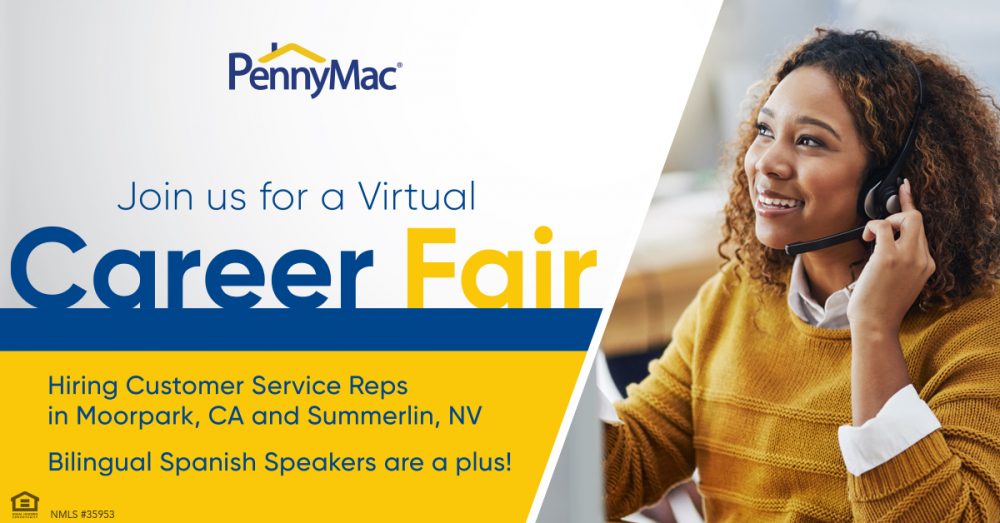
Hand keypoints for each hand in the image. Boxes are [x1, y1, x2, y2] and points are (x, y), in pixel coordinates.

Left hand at [847, 179, 935, 334]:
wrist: (876, 324)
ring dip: (886, 220)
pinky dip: (873, 226)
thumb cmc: (881, 306)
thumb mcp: (901, 281)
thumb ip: (902, 261)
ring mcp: (908, 257)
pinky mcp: (889, 256)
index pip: (923, 231)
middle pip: (918, 219)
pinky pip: (883, 226)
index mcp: (926, 264)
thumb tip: (885, 243)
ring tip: (872, 237)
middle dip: (900, 209)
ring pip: (907, 217)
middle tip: (882, 217)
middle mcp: (922, 258)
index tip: (904, 191)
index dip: (911, 209)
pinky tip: (866, 238)